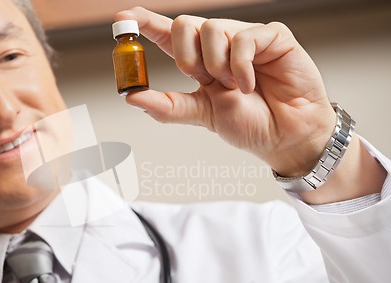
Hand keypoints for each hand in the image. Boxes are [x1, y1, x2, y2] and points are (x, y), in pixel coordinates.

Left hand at [115, 7, 336, 176]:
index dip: (146, 23)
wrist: (285, 137)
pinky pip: (243, 38)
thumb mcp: (203, 115)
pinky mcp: (272, 37)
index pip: (169, 36)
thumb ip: (169, 107)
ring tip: (234, 86)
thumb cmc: (250, 124)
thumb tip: (132, 98)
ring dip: (217, 65)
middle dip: (187, 55)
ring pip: (211, 28)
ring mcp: (245, 38)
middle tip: (203, 79)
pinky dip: (241, 66)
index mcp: (201, 62)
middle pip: (185, 24)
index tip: (124, 18)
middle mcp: (219, 46)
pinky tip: (250, 84)